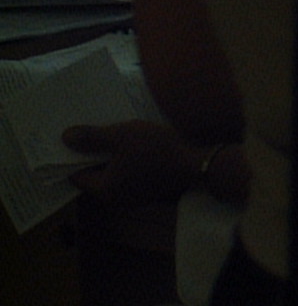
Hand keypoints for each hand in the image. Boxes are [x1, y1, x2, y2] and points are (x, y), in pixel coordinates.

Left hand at [63, 120, 208, 202]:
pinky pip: (129, 177)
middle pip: (95, 176)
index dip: (75, 156)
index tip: (79, 139)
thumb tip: (65, 138)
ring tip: (119, 137)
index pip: (76, 175)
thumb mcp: (122, 136)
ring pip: (113, 176)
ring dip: (113, 159)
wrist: (197, 164)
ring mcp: (133, 197)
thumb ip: (92, 138)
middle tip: (97, 134)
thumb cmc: (157, 149)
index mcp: (104, 189)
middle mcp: (115, 199)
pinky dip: (128, 164)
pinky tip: (138, 147)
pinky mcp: (148, 192)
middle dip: (95, 156)